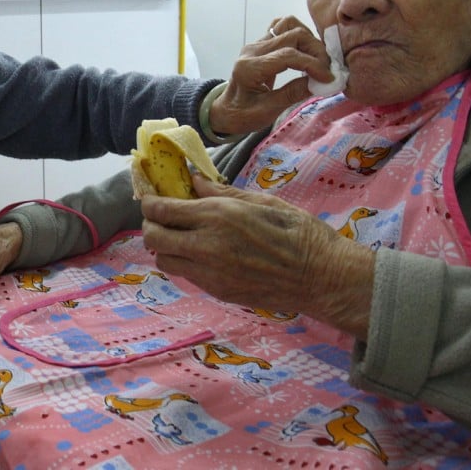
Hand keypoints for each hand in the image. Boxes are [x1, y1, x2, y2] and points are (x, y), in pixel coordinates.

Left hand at [139, 176, 374, 339]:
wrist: (321, 277)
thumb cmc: (299, 232)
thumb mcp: (261, 201)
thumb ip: (222, 192)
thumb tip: (193, 180)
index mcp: (218, 215)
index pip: (162, 209)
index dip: (149, 201)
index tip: (149, 196)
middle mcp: (207, 245)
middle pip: (153, 237)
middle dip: (151, 225)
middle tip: (162, 218)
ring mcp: (210, 272)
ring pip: (164, 260)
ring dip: (165, 247)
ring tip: (181, 237)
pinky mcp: (217, 291)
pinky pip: (185, 275)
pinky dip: (183, 262)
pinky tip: (200, 253)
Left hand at [208, 16, 333, 134]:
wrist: (226, 111)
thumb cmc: (243, 115)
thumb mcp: (267, 111)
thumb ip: (292, 94)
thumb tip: (321, 83)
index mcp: (250, 68)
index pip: (288, 55)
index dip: (313, 64)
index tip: (328, 78)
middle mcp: (252, 50)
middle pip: (293, 35)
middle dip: (316, 51)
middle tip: (326, 70)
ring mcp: (256, 43)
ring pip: (289, 25)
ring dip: (309, 40)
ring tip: (318, 60)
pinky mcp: (261, 42)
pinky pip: (282, 27)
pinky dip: (298, 35)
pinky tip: (305, 51)